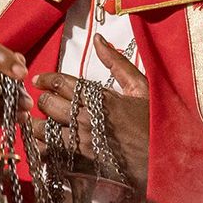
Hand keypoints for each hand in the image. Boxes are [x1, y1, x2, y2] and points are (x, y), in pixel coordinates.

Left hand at [32, 35, 148, 189]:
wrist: (165, 158)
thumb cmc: (154, 121)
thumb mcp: (140, 87)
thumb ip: (117, 63)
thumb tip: (99, 40)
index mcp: (101, 98)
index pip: (62, 83)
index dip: (46, 79)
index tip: (38, 80)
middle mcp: (89, 119)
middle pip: (49, 105)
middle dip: (41, 101)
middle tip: (40, 100)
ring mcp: (85, 142)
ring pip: (45, 131)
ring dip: (37, 125)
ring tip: (36, 123)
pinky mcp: (83, 163)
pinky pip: (53, 154)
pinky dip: (45, 148)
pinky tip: (44, 145)